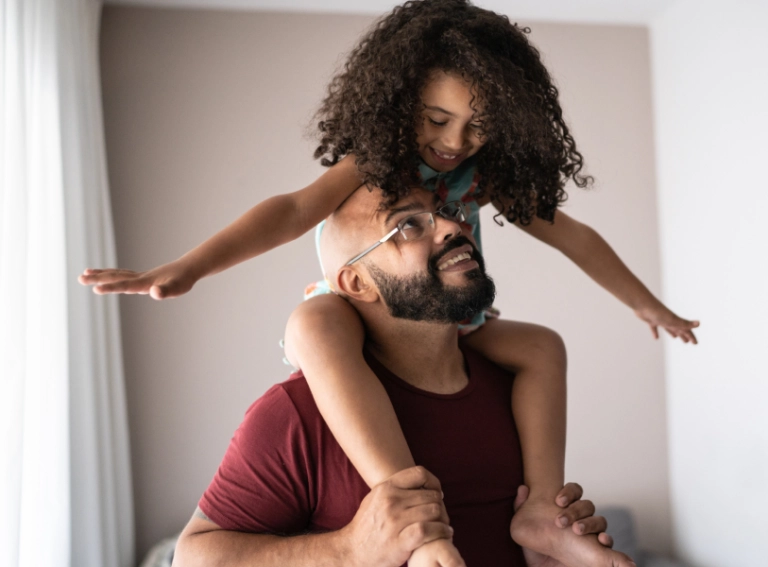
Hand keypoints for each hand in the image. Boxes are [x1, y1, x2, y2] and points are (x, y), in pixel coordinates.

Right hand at [78, 259, 196, 299]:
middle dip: (97, 278)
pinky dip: (111, 275)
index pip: (124, 285)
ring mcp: (140, 277)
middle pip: (115, 277)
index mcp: (145, 282)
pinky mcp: (142, 278)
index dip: (110, 287)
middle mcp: (139, 278)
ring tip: (84, 274)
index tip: (95, 288)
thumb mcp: (177, 288)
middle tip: (79, 278)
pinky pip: (122, 276)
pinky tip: (106, 277)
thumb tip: (154, 292)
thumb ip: (165, 291)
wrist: (187, 269)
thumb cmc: (183, 280)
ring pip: (116, 274)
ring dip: (100, 275)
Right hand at [340, 466, 453, 566]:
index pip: (419, 473)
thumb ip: (396, 488)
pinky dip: (441, 531)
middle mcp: (391, 501)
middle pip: (430, 495)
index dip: (433, 482)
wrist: (352, 551)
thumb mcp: (375, 498)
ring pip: (433, 510)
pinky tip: (445, 533)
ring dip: (444, 519)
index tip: (436, 494)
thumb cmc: (367, 525)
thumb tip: (422, 482)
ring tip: (445, 525)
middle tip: (442, 515)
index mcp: (385, 487)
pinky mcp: (401, 540)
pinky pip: (429, 530)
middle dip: (441, 505)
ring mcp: (395, 520)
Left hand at [514, 485, 622, 566]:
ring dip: (589, 523)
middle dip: (575, 510)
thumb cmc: (536, 551)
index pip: (575, 491)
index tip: (558, 501)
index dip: (569, 492)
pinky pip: (608, 542)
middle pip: (587, 505)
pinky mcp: (599, 552)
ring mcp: (592, 535)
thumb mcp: (523, 531)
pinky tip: (601, 540)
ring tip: (577, 530)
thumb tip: (523, 488)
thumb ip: (521, 508)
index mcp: (566, 510)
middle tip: (561, 521)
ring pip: (599, 520)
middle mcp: (581, 520)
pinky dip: (606, 539)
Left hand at [634, 302, 698, 343]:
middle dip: (684, 335)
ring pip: (668, 328)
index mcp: (675, 321)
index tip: (695, 343)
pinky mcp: (651, 320)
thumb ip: (685, 323)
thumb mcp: (673, 320)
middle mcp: (669, 320)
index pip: (686, 330)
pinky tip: (656, 338)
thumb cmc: (658, 311)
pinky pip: (654, 328)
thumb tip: (699, 323)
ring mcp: (660, 320)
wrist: (643, 304)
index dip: (691, 337)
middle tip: (688, 342)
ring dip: (672, 333)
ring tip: (675, 337)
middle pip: (678, 329)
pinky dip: (656, 333)